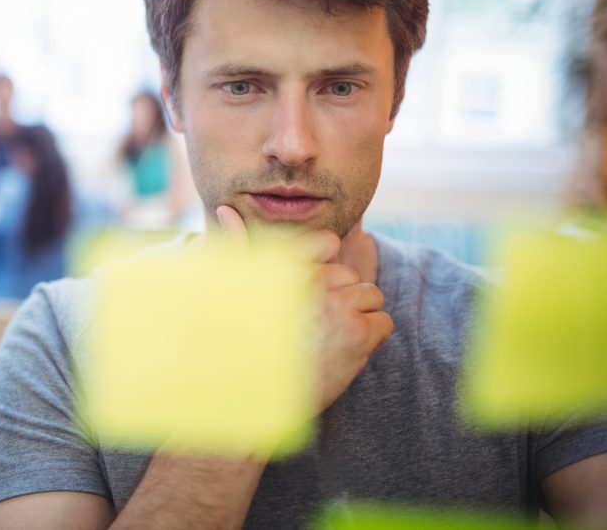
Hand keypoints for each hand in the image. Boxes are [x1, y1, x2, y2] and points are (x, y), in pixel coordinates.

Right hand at [214, 205, 393, 412]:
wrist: (253, 398)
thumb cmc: (243, 345)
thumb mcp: (236, 291)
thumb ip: (237, 247)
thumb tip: (224, 208)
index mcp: (283, 267)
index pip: (325, 243)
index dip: (327, 260)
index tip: (320, 282)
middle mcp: (310, 280)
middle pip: (350, 275)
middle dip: (341, 298)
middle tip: (317, 326)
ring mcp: (336, 305)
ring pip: (371, 296)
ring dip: (358, 318)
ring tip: (330, 340)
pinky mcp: (357, 332)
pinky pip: (383, 322)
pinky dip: (371, 339)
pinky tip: (343, 353)